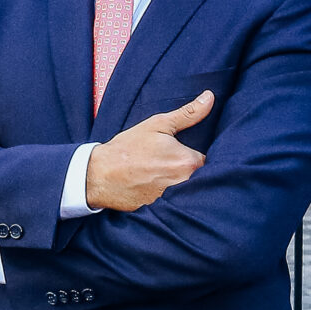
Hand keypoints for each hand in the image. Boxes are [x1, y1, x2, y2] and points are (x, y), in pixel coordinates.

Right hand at [85, 93, 213, 212]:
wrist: (100, 175)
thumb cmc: (128, 148)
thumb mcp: (158, 125)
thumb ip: (188, 113)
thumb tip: (210, 97)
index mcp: (189, 161)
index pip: (209, 160)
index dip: (196, 155)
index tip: (182, 153)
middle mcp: (186, 184)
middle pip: (201, 178)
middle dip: (189, 171)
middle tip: (167, 164)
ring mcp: (174, 201)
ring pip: (189, 192)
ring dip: (180, 184)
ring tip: (159, 175)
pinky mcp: (163, 213)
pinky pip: (174, 205)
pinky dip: (169, 198)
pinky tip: (154, 189)